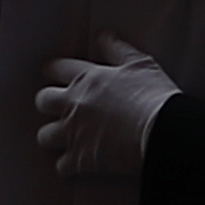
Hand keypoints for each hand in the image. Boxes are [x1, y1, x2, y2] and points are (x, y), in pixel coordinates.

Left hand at [32, 32, 177, 178]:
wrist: (162, 131)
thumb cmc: (155, 96)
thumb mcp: (140, 64)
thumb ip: (117, 50)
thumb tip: (104, 36)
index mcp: (87, 78)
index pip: (56, 68)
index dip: (51, 71)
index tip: (51, 73)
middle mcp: (74, 103)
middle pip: (42, 101)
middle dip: (47, 104)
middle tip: (58, 108)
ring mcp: (75, 132)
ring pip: (44, 136)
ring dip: (53, 138)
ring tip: (62, 140)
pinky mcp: (81, 159)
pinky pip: (61, 167)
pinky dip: (67, 167)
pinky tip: (74, 166)